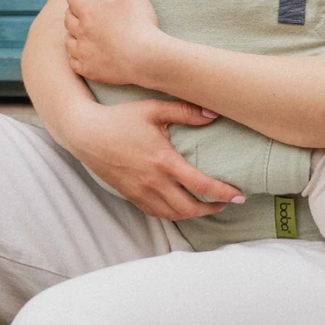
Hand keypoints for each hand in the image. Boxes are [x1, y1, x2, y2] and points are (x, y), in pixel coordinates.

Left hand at [64, 0, 161, 85]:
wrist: (147, 58)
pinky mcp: (88, 69)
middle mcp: (80, 31)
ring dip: (73, 36)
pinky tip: (83, 55)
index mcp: (88, 11)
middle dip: (74, 16)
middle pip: (68, 20)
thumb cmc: (140, 23)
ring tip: (81, 35)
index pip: (73, 0)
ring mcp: (83, 52)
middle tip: (82, 15)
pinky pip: (74, 62)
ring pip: (68, 41)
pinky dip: (76, 57)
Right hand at [74, 99, 244, 219]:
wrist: (85, 133)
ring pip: (174, 215)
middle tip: (227, 202)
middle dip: (213, 209)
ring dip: (194, 214)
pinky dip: (173, 214)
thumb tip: (214, 113)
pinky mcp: (131, 196)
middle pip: (190, 208)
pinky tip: (181, 205)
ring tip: (208, 206)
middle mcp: (154, 182)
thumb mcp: (154, 109)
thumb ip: (186, 111)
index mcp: (164, 162)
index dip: (224, 193)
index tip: (240, 194)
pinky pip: (156, 213)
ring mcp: (141, 192)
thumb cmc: (119, 118)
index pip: (201, 186)